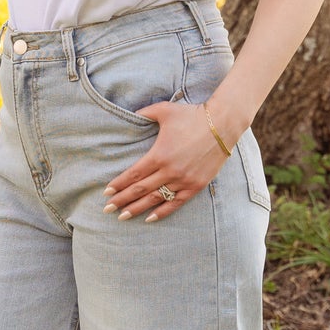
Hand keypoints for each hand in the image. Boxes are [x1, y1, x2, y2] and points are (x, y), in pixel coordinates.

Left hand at [102, 100, 228, 221]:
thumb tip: (131, 113)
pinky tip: (149, 219)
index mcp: (159, 155)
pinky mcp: (196, 186)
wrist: (222, 125)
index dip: (119, 185)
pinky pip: (176, 203)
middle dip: (122, 200)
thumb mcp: (164, 110)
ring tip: (122, 216)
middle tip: (107, 209)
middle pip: (140, 190)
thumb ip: (145, 113)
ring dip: (137, 209)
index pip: (133, 175)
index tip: (106, 192)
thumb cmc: (192, 115)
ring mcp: (183, 180)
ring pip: (155, 199)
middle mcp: (169, 171)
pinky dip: (162, 212)